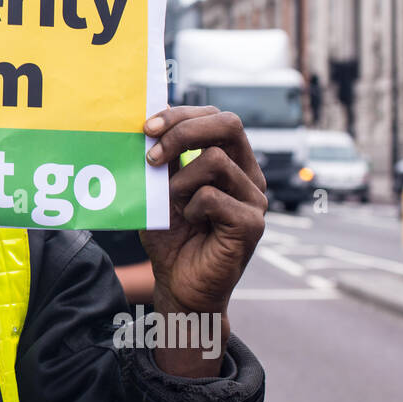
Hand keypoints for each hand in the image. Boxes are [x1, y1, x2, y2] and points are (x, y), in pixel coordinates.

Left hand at [137, 105, 266, 373]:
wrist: (179, 286)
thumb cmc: (171, 238)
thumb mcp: (160, 190)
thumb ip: (162, 159)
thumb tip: (147, 123)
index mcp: (231, 161)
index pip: (216, 118)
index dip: (182, 115)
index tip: (147, 126)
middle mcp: (248, 175)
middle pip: (229, 124)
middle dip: (184, 130)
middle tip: (151, 152)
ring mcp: (254, 199)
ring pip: (215, 159)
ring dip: (179, 180)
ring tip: (172, 205)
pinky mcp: (252, 224)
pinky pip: (213, 196)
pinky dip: (191, 207)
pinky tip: (190, 223)